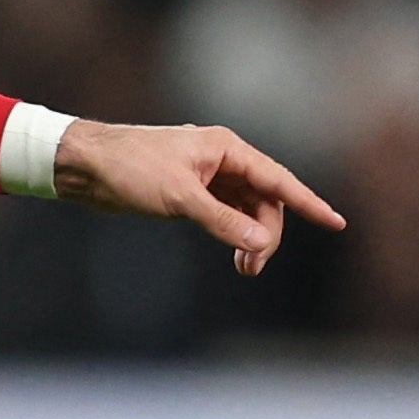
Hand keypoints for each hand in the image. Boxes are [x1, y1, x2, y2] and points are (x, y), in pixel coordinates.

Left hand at [52, 119, 345, 275]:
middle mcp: (221, 159)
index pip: (277, 180)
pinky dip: (232, 234)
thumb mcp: (179, 198)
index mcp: (225, 148)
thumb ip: (222, 221)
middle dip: (265, 234)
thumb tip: (261, 245)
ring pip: (245, 210)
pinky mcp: (189, 191)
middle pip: (263, 200)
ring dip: (249, 238)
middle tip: (252, 268)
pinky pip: (226, 213)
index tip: (336, 223)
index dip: (308, 203)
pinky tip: (234, 254)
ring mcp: (205, 176)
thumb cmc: (128, 169)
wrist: (81, 165)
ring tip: (245, 269)